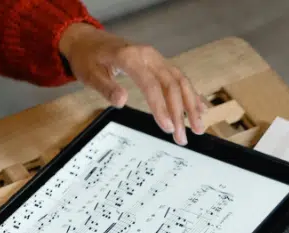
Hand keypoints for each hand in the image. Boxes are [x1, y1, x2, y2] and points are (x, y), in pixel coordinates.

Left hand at [59, 23, 205, 144]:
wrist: (89, 40)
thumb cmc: (88, 58)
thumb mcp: (90, 74)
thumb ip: (106, 88)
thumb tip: (121, 102)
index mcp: (130, 57)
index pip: (151, 85)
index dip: (161, 107)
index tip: (168, 128)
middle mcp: (148, 55)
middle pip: (171, 84)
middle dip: (180, 112)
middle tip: (183, 137)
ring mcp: (156, 58)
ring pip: (180, 81)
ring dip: (191, 104)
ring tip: (199, 127)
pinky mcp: (158, 62)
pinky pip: (178, 78)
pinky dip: (190, 93)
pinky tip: (200, 109)